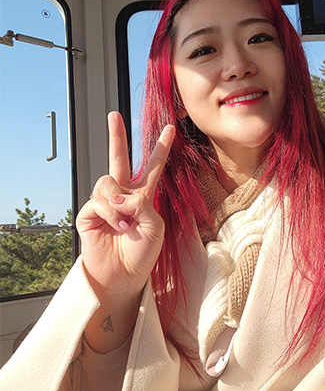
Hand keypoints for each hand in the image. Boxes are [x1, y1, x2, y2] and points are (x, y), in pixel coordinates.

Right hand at [76, 111, 174, 300]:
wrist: (124, 275)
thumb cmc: (143, 252)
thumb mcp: (155, 225)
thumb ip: (142, 204)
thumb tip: (118, 194)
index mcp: (144, 195)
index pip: (152, 167)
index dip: (161, 148)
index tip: (170, 128)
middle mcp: (123, 194)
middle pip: (119, 159)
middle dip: (116, 136)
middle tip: (114, 115)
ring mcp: (105, 202)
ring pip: (107, 181)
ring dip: (119, 203)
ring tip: (126, 224)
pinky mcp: (89, 212)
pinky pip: (99, 201)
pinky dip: (112, 214)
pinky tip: (118, 228)